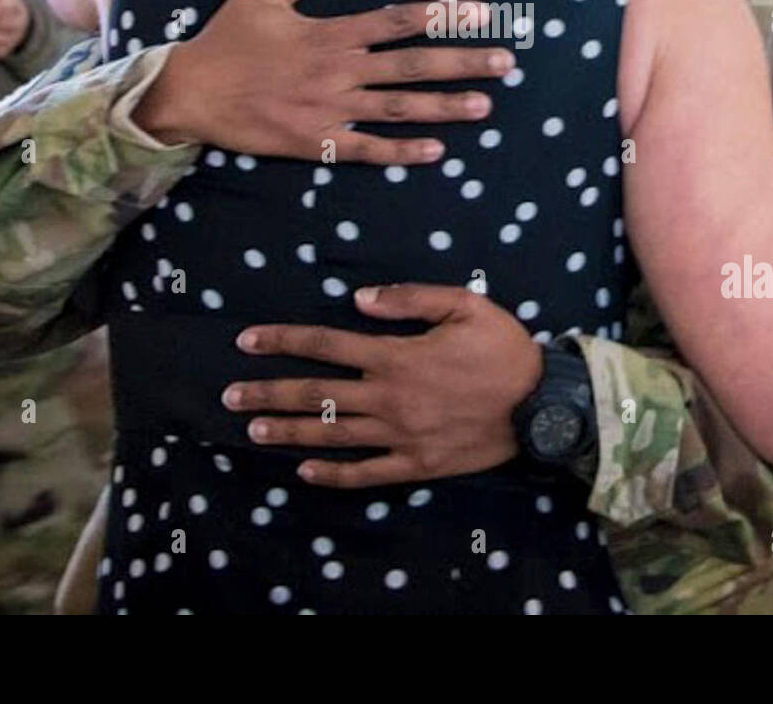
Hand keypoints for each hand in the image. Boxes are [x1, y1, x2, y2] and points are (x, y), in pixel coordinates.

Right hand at [133, 0, 514, 163]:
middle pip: (412, 64)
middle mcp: (339, 69)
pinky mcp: (317, 142)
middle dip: (463, 62)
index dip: (443, 16)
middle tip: (507, 61)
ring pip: (399, 107)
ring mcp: (330, 109)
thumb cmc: (228, 39)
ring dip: (445, 107)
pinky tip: (437, 151)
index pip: (398, 20)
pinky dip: (402, 151)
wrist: (191, 92)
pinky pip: (367, 148)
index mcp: (330, 31)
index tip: (481, 12)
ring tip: (486, 106)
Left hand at [224, 284, 542, 486]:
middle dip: (269, 393)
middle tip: (230, 396)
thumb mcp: (465, 304)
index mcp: (397, 356)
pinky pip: (366, 473)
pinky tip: (304, 472)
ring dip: (288, 432)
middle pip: (316, 393)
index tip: (247, 341)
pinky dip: (332, 474)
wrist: (542, 405)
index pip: (326, 345)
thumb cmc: (503, 348)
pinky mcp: (417, 464)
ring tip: (252, 429)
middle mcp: (389, 397)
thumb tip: (360, 299)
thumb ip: (411, 298)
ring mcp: (400, 435)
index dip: (283, 341)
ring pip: (332, 433)